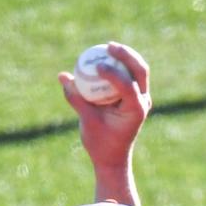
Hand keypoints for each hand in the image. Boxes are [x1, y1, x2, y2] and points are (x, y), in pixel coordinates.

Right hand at [58, 42, 151, 205]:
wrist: (113, 158)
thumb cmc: (101, 145)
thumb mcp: (87, 123)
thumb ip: (76, 99)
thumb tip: (62, 76)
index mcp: (136, 110)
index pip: (128, 85)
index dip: (113, 72)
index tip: (96, 66)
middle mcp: (143, 101)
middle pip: (140, 70)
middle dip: (126, 55)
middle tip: (109, 46)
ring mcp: (141, 98)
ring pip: (138, 70)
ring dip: (125, 56)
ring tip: (108, 47)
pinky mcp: (135, 97)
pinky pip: (129, 75)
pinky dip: (118, 66)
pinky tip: (104, 57)